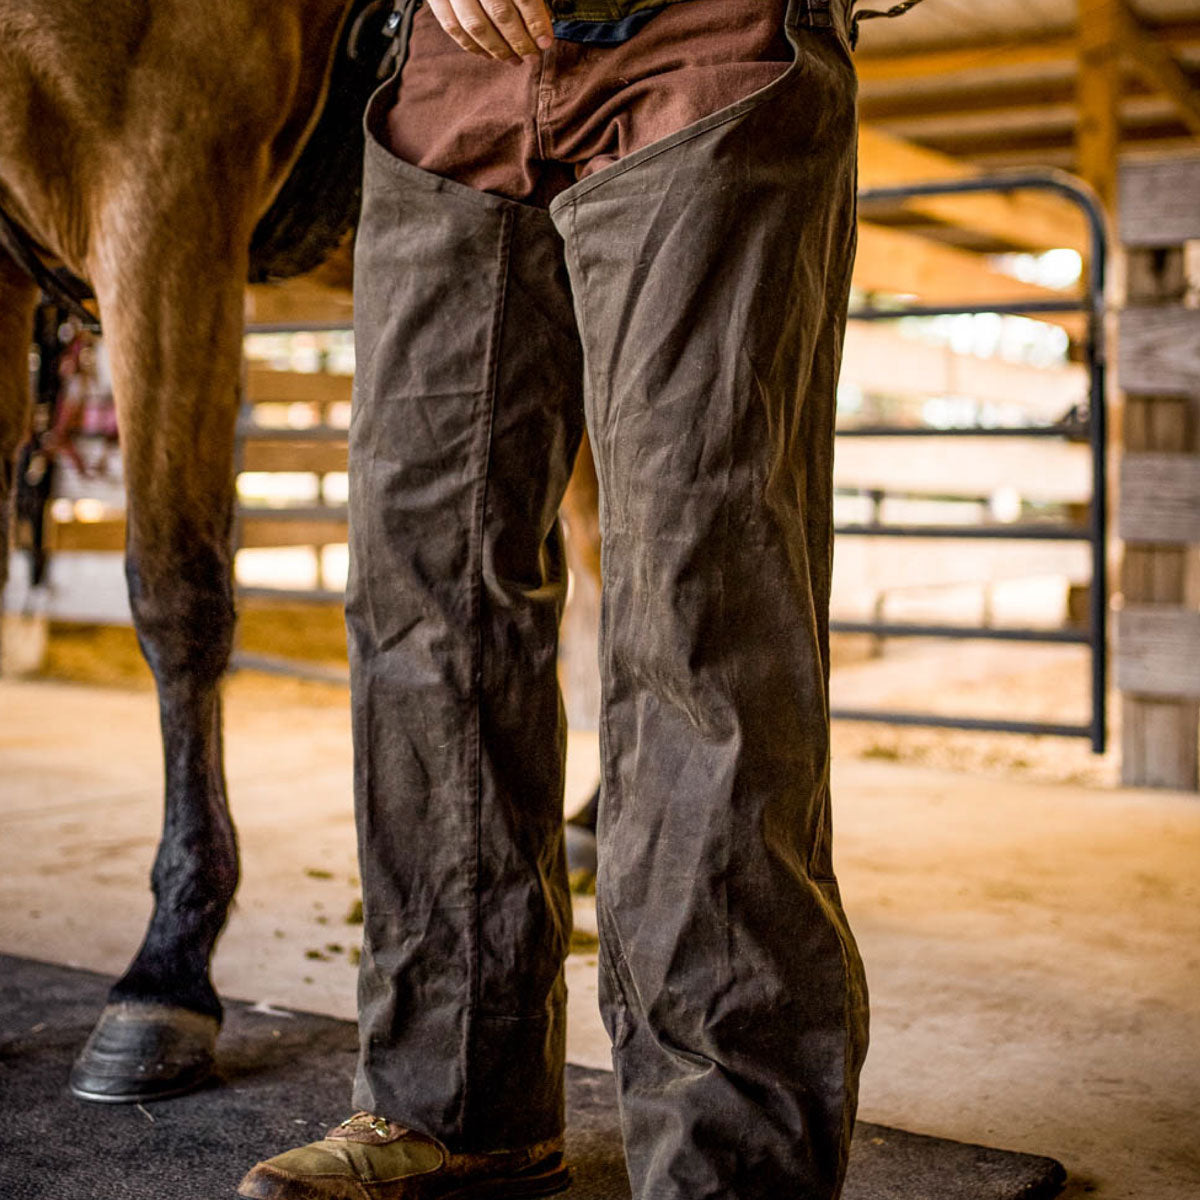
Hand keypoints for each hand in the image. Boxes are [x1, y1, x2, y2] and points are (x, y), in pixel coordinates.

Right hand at [427, 0, 553, 61]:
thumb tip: (542, 23)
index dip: (536, 22)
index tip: (545, 43)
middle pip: (500, 13)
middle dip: (519, 41)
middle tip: (532, 57)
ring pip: (476, 25)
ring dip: (498, 49)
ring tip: (514, 61)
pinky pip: (452, 27)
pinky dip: (472, 46)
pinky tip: (488, 56)